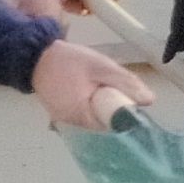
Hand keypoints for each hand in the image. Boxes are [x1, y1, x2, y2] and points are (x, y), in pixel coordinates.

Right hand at [28, 36, 153, 132]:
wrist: (34, 55)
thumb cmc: (67, 61)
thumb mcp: (101, 67)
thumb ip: (125, 82)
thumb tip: (149, 101)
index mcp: (80, 116)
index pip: (112, 127)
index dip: (126, 116)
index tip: (134, 103)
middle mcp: (71, 124)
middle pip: (103, 123)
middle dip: (115, 108)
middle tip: (120, 90)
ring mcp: (64, 120)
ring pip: (94, 118)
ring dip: (103, 105)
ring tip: (105, 86)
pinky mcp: (61, 113)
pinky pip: (84, 113)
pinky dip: (92, 103)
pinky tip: (94, 89)